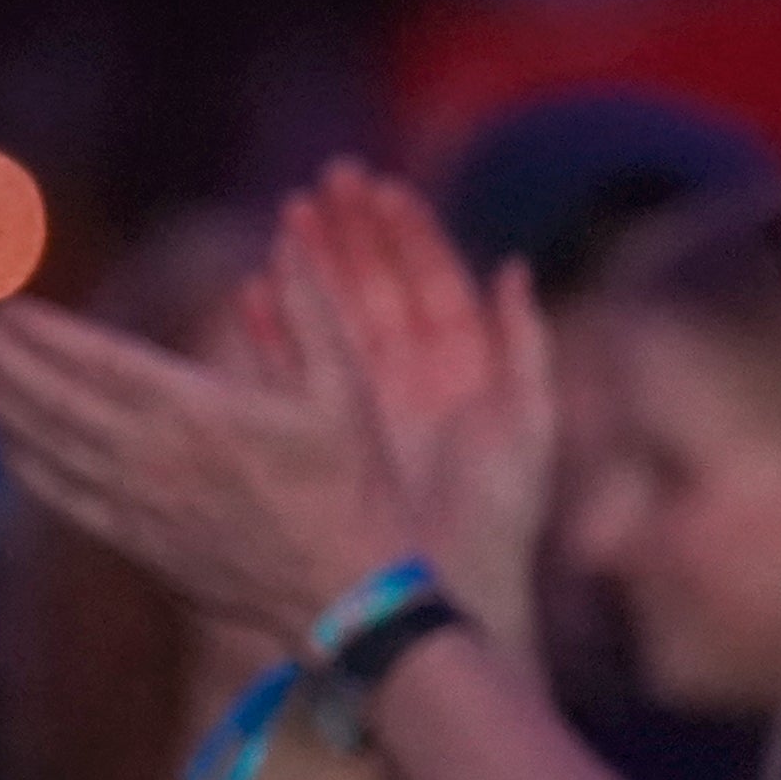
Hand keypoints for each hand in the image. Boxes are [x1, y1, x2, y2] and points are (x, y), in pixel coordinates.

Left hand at [0, 297, 412, 638]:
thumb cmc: (353, 490)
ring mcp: (138, 503)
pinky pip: (64, 499)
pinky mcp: (138, 542)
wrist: (349, 597)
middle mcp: (153, 456)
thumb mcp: (345, 390)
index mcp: (199, 411)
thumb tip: (285, 244)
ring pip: (46, 447)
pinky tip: (3, 440)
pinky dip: (26, 466)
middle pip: (51, 399)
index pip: (97, 360)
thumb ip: (311, 311)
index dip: (41, 330)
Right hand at [272, 166, 557, 660]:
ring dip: (313, 266)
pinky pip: (294, 370)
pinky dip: (273, 331)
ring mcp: (366, 404)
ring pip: (335, 317)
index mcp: (463, 368)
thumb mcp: (528, 427)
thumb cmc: (497, 522)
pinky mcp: (326, 435)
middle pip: (378, 286)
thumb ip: (527, 345)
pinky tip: (252, 292)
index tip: (379, 186)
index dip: (407, 232)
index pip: (432, 281)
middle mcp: (412, 378)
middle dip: (353, 232)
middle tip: (326, 180)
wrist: (447, 599)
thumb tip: (515, 267)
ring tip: (289, 214)